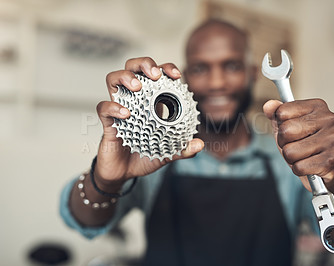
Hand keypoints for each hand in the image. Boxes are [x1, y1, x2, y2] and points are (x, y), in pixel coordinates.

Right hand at [95, 57, 203, 190]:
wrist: (123, 174)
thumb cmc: (144, 158)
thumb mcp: (167, 153)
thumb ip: (183, 149)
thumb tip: (199, 145)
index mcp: (152, 103)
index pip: (157, 76)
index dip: (166, 69)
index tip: (176, 75)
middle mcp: (134, 100)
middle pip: (133, 68)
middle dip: (143, 64)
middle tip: (155, 75)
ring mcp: (118, 108)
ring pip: (113, 79)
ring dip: (125, 77)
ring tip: (137, 86)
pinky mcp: (107, 121)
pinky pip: (104, 108)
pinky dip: (113, 107)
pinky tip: (126, 114)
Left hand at [263, 99, 333, 191]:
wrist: (320, 169)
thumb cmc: (302, 143)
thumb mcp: (285, 125)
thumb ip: (275, 113)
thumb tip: (268, 106)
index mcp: (317, 106)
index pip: (282, 112)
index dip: (280, 125)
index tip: (291, 129)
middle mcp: (328, 119)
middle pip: (285, 131)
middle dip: (284, 143)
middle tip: (295, 144)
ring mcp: (332, 139)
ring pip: (290, 152)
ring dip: (291, 158)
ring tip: (302, 155)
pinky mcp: (332, 160)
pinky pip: (299, 167)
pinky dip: (299, 169)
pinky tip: (309, 165)